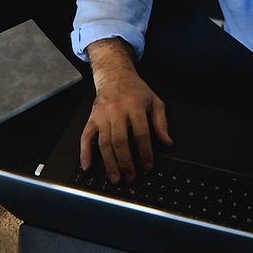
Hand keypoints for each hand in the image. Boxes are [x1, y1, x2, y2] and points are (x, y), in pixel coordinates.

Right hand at [79, 38, 172, 182]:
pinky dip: (85, 153)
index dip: (145, 152)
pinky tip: (87, 166)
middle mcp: (117, 111)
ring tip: (116, 177)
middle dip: (126, 162)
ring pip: (104, 143)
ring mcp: (102, 115)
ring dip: (109, 163)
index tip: (147, 165)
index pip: (141, 133)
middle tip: (131, 177)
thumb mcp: (154, 102)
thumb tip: (167, 142)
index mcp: (135, 106)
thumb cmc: (135, 90)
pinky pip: (85, 137)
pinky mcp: (91, 119)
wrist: (114, 75)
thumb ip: (161, 123)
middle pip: (120, 141)